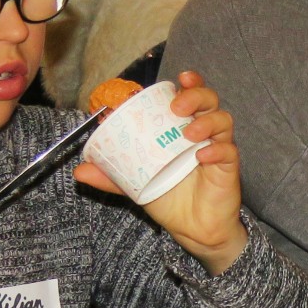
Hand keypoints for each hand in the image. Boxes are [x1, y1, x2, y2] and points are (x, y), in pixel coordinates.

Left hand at [76, 71, 248, 272]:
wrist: (192, 230)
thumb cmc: (170, 198)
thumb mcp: (136, 183)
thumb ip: (111, 176)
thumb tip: (80, 170)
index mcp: (181, 128)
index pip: (190, 96)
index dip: (189, 83)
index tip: (178, 78)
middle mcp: (203, 133)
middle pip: (209, 100)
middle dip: (196, 95)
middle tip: (177, 106)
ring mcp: (217, 148)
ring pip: (223, 120)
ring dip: (206, 121)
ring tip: (189, 132)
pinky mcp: (228, 168)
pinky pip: (227, 151)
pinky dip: (216, 150)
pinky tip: (202, 156)